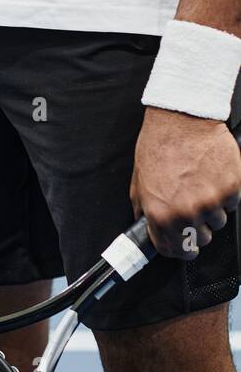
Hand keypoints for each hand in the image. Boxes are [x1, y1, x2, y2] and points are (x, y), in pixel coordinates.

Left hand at [130, 107, 240, 257]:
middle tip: (190, 208)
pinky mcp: (232, 189)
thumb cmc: (158, 146)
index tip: (183, 246)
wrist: (182, 120)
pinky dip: (225, 195)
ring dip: (211, 210)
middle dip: (196, 228)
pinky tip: (211, 177)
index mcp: (160, 214)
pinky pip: (232, 204)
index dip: (178, 249)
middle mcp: (187, 212)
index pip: (174, 250)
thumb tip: (146, 225)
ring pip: (218, 222)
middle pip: (201, 240)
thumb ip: (144, 208)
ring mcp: (211, 202)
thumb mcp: (139, 180)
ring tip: (199, 186)